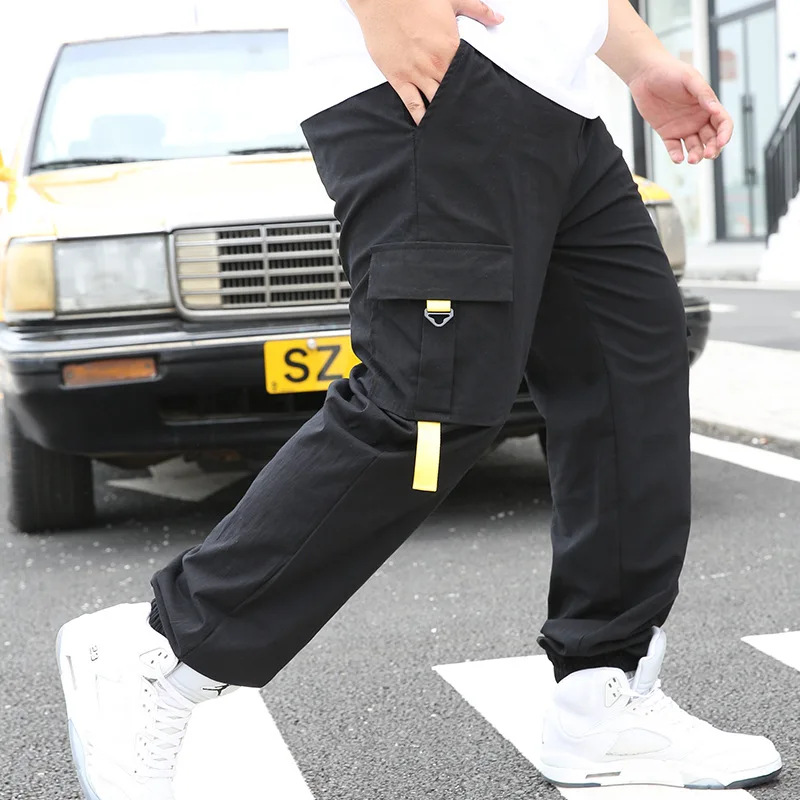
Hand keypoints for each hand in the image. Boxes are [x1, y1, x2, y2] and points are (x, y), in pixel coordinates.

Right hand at [347, 0, 503, 123]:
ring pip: (435, 102)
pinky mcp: (398, 79)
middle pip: (454, 92)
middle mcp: (435, 65)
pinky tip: (428, 128)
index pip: (468, 74)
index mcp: (450, 47)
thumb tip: (499, 19)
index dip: (476, 86)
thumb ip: (478, 10)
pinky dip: (421, 118)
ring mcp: (416, 74)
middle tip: (471, 119)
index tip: (483, 98)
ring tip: (454, 129)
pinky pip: (412, 105)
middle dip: (462, 105)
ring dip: (444, 114)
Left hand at [629, 57, 733, 164]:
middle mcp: (698, 119)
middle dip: (712, 149)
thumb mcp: (690, 78)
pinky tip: (678, 158)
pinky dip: (677, 155)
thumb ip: (703, 93)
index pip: (723, 123)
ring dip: (696, 155)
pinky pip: (674, 148)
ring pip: (695, 147)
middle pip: (711, 139)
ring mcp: (683, 127)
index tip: (721, 142)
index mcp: (708, 106)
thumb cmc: (670, 71)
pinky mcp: (667, 133)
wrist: (645, 74)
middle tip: (708, 154)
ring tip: (692, 159)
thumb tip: (715, 109)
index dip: (725, 134)